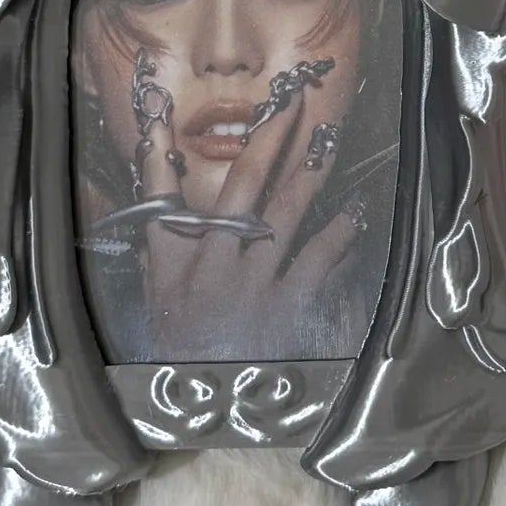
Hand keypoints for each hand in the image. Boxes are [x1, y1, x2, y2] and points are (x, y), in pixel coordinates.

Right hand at [129, 69, 366, 358]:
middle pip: (241, 187)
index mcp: (173, 263)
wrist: (211, 403)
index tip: (158, 110)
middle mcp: (212, 264)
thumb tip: (151, 206)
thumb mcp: (158, 301)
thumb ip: (161, 253)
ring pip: (288, 212)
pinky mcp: (289, 307)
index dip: (156, 152)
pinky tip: (355, 213)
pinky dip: (340, 233)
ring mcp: (253, 284)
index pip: (158, 197)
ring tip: (328, 138)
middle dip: (268, 139)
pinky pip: (321, 258)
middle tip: (291, 101)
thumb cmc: (182, 347)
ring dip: (311, 171)